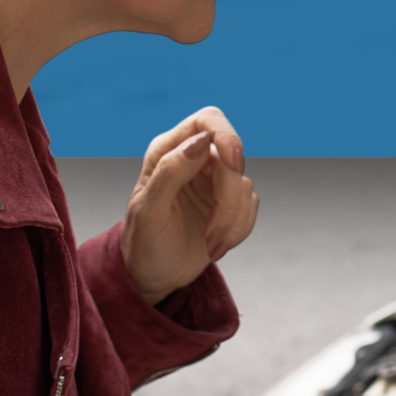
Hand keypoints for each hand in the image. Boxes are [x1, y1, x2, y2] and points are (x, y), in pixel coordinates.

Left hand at [119, 106, 259, 304]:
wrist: (155, 275)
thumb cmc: (144, 243)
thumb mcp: (149, 211)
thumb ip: (170, 172)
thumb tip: (199, 143)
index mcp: (168, 151)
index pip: (208, 120)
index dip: (227, 135)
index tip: (234, 163)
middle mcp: (193, 159)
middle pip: (232, 161)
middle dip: (227, 202)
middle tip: (212, 235)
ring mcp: (213, 180)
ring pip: (244, 186)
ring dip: (230, 223)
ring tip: (208, 244)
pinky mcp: (229, 201)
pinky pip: (251, 206)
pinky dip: (237, 230)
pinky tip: (215, 244)